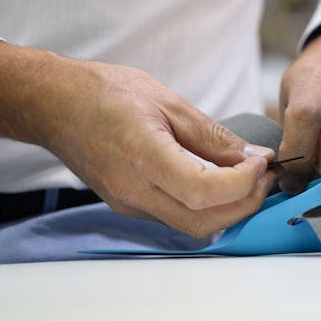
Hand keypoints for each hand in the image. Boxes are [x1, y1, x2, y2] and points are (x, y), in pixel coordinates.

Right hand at [0, 41, 276, 238]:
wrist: (55, 105)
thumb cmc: (105, 93)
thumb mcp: (168, 101)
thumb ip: (211, 135)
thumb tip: (252, 157)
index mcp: (143, 157)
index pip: (203, 192)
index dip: (242, 183)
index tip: (262, 162)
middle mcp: (134, 191)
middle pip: (203, 222)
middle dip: (245, 204)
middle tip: (265, 176)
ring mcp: (129, 203)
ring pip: (191, 226)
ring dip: (228, 210)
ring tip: (247, 179)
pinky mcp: (128, 205)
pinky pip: (175, 217)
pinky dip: (206, 207)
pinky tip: (218, 181)